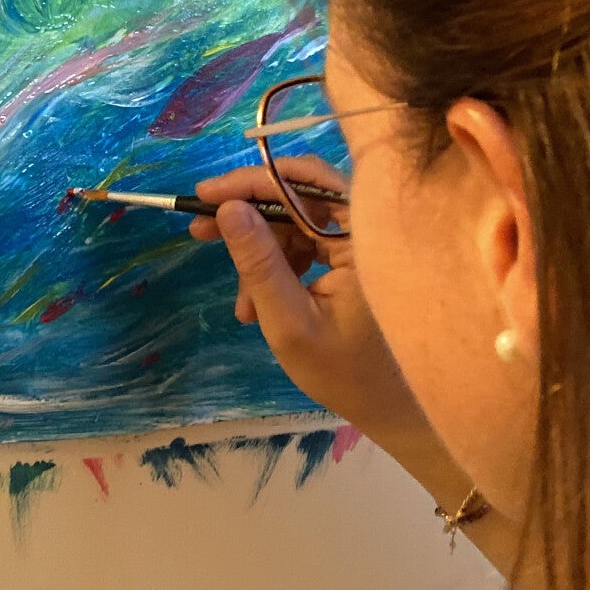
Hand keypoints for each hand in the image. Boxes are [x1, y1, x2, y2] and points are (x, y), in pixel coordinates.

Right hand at [189, 157, 427, 439]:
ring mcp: (358, 243)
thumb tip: (228, 208)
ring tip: (242, 303)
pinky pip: (303, 244)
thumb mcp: (289, 322)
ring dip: (259, 253)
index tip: (205, 193)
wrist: (388, 407)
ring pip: (295, 222)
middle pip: (298, 196)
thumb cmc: (344, 373)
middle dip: (247, 213)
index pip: (305, 184)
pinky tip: (257, 305)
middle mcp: (365, 229)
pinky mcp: (349, 258)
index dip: (251, 182)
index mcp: (363, 237)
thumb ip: (259, 264)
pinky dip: (276, 267)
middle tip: (200, 228)